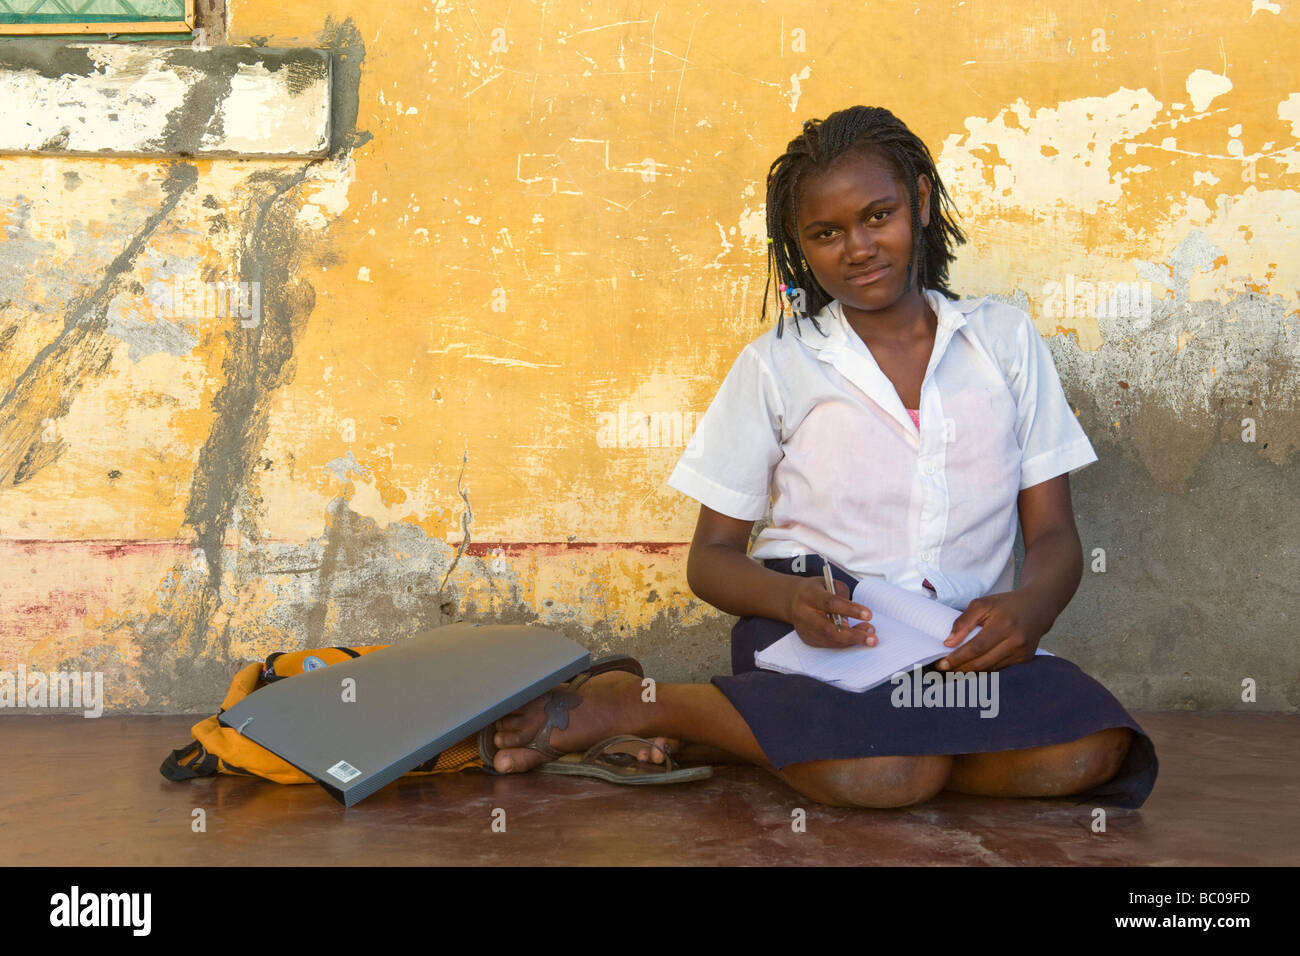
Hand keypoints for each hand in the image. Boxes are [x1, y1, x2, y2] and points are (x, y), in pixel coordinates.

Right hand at [787, 577, 876, 648]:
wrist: (792, 600)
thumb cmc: (815, 590)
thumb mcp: (829, 583)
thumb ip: (844, 596)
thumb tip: (859, 615)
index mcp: (810, 595)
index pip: (830, 603)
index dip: (850, 610)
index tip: (869, 615)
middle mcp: (804, 614)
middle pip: (829, 629)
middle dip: (853, 635)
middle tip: (872, 638)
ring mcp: (805, 629)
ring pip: (830, 640)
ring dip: (852, 640)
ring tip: (869, 636)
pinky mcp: (807, 638)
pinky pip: (829, 644)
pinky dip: (844, 643)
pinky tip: (856, 638)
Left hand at [936, 587, 1051, 672]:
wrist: (1038, 607)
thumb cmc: (1006, 605)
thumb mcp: (982, 604)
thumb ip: (964, 621)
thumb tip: (949, 642)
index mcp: (1005, 625)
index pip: (976, 647)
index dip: (958, 658)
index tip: (942, 664)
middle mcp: (1016, 642)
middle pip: (983, 662)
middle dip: (960, 668)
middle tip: (943, 670)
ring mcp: (1022, 653)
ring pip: (990, 669)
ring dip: (970, 672)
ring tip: (953, 670)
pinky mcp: (1025, 659)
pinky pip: (999, 669)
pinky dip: (984, 670)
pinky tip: (970, 669)